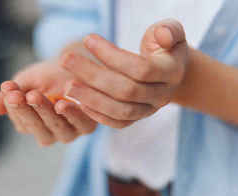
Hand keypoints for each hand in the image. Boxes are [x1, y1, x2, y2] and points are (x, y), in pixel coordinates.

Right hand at [0, 60, 96, 145]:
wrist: (77, 66)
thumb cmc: (48, 76)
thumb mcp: (28, 81)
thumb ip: (12, 94)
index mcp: (31, 125)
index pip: (20, 120)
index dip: (14, 106)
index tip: (9, 91)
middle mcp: (50, 134)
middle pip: (37, 127)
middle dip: (29, 110)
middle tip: (23, 95)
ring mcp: (69, 132)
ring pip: (56, 127)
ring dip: (48, 112)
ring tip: (39, 98)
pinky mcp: (87, 126)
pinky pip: (80, 123)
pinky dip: (72, 114)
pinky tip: (64, 103)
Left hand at [60, 19, 187, 128]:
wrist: (169, 70)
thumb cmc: (163, 45)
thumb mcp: (171, 31)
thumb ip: (169, 30)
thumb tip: (163, 36)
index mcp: (171, 72)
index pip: (140, 68)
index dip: (112, 55)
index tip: (87, 39)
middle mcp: (162, 96)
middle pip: (126, 91)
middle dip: (94, 75)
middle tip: (66, 60)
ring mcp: (149, 110)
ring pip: (121, 111)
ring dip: (91, 99)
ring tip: (67, 86)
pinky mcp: (137, 119)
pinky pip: (118, 123)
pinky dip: (98, 116)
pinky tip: (79, 103)